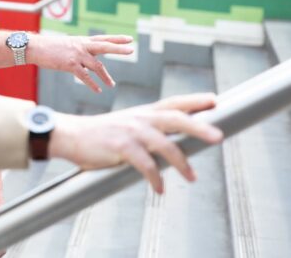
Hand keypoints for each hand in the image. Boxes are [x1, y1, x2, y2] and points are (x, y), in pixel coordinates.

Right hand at [29, 34, 133, 92]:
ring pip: (97, 66)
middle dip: (118, 49)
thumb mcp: (67, 45)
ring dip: (106, 77)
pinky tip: (98, 90)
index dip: (116, 39)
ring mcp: (77, 55)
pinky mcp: (71, 65)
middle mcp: (82, 46)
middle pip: (104, 46)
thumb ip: (79, 52)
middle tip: (131, 50)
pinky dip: (92, 84)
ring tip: (112, 85)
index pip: (102, 39)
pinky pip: (85, 77)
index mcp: (82, 41)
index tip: (129, 39)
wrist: (36, 48)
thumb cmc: (49, 47)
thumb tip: (87, 62)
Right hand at [49, 93, 223, 192]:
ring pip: (165, 144)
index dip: (194, 101)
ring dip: (181, 163)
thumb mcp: (126, 125)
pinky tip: (160, 189)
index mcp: (143, 112)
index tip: (215, 100)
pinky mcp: (121, 146)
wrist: (72, 135)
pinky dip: (156, 179)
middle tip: (218, 137)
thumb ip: (147, 130)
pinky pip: (146, 165)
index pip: (173, 102)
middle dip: (198, 126)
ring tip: (192, 177)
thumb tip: (171, 146)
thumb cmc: (100, 134)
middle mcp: (140, 118)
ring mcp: (131, 131)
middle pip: (175, 118)